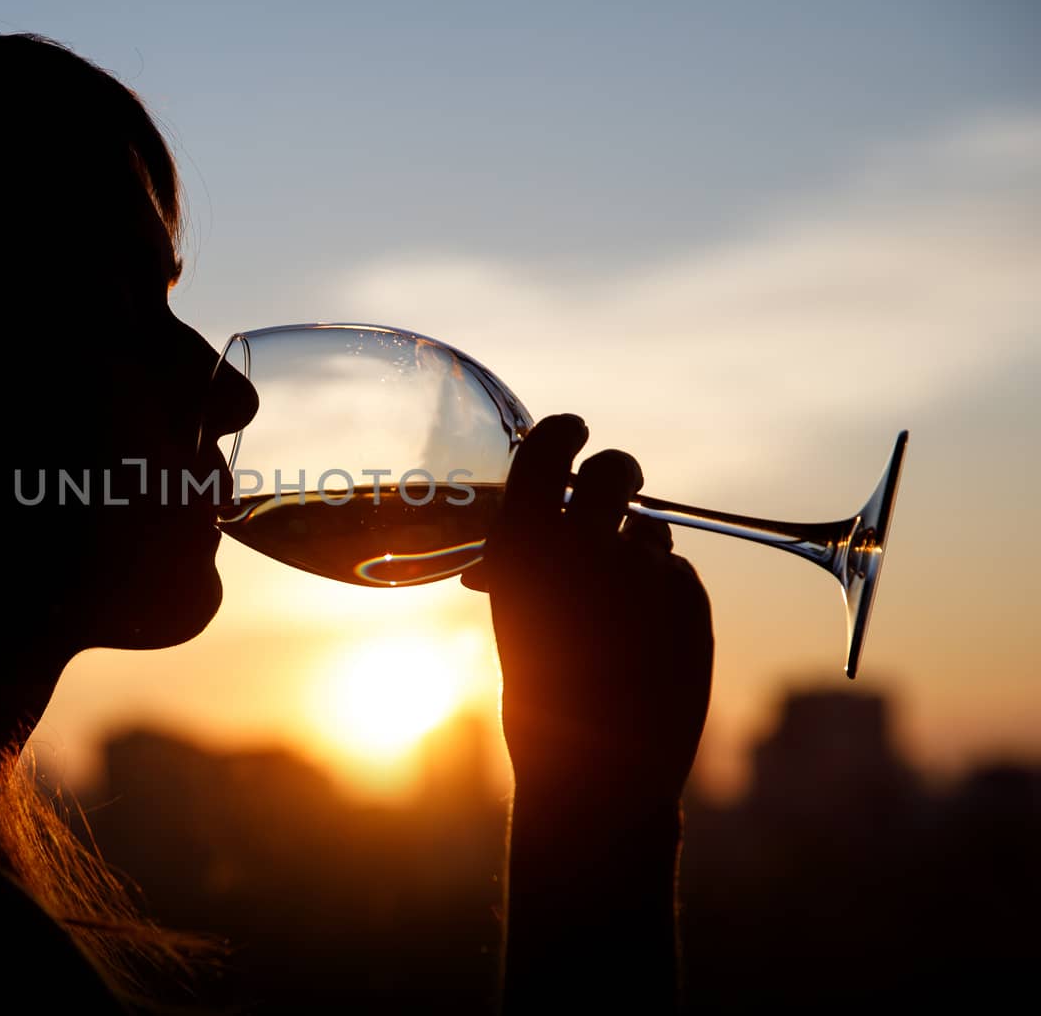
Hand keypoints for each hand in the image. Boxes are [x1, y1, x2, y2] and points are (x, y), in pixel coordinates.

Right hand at [462, 414, 713, 813]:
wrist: (598, 772)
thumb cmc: (539, 701)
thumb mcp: (513, 622)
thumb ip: (526, 568)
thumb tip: (530, 537)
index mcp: (521, 547)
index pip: (549, 448)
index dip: (564, 433)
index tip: (573, 431)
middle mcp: (583, 544)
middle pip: (616, 469)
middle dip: (617, 475)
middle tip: (612, 496)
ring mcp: (642, 569)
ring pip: (647, 532)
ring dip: (635, 554)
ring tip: (616, 616)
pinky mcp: (690, 595)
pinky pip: (675, 574)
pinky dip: (662, 596)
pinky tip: (645, 643)